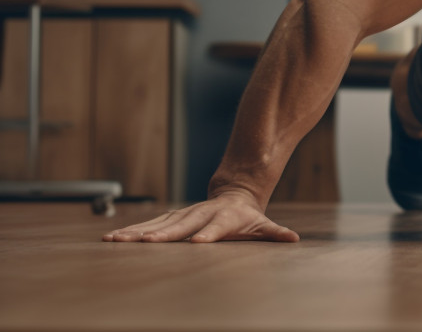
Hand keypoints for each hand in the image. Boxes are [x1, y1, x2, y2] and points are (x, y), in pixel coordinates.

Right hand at [102, 190, 298, 242]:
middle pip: (181, 225)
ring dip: (137, 231)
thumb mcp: (263, 225)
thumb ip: (276, 233)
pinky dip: (131, 230)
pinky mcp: (171, 218)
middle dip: (163, 234)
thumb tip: (294, 238)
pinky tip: (111, 238)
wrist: (234, 193)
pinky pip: (149, 224)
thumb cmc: (248, 217)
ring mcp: (184, 214)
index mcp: (224, 217)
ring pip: (159, 223)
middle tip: (144, 242)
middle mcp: (201, 214)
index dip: (208, 234)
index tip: (198, 243)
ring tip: (115, 240)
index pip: (216, 228)